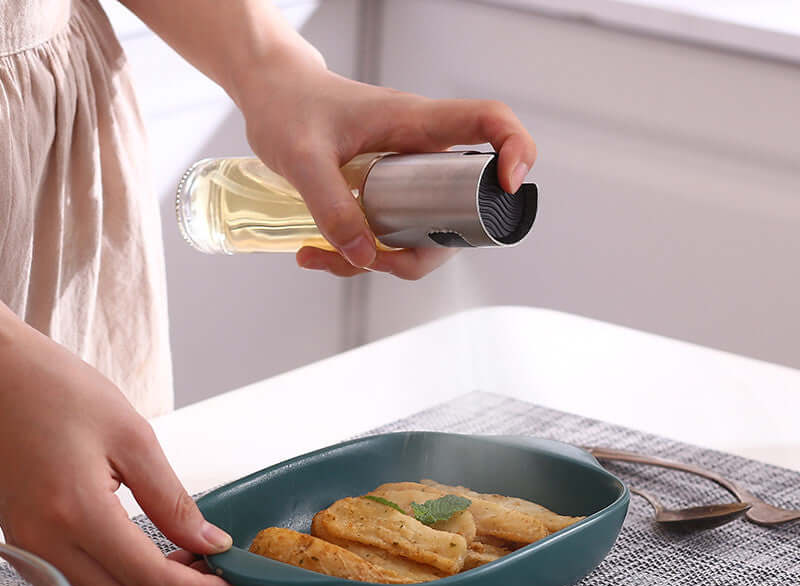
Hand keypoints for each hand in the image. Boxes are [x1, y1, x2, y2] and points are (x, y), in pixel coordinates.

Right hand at [0, 311, 249, 585]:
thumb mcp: (132, 437)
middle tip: (222, 580)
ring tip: (193, 568)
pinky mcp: (26, 543)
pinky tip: (153, 562)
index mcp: (75, 512)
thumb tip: (210, 541)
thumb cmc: (57, 390)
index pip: (151, 580)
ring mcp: (29, 548)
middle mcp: (44, 543)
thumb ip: (172, 500)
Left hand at [233, 45, 535, 279]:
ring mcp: (406, 178)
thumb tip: (367, 257)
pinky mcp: (386, 195)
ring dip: (384, 261)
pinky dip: (358, 255)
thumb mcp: (304, 158)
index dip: (515, 149)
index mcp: (416, 123)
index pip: (487, 122)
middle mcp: (420, 152)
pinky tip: (316, 253)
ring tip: (325, 257)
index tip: (507, 186)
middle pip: (460, 209)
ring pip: (422, 234)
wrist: (272, 97)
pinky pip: (390, 236)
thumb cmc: (289, 107)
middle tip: (379, 260)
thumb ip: (332, 206)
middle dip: (425, 250)